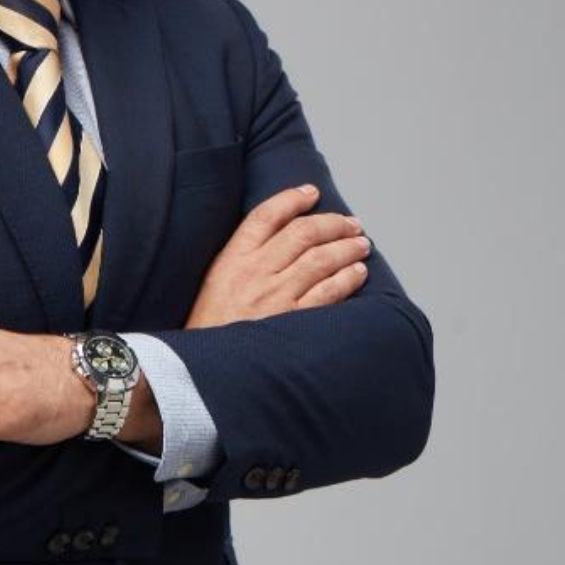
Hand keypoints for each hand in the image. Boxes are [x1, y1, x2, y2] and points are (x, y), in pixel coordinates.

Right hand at [185, 184, 370, 328]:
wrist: (204, 371)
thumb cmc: (211, 327)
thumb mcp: (214, 282)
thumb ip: (242, 258)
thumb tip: (279, 237)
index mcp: (232, 259)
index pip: (266, 215)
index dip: (292, 199)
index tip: (311, 192)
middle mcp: (255, 272)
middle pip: (302, 232)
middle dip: (333, 223)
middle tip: (350, 223)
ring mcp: (275, 297)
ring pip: (321, 259)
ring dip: (346, 247)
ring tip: (360, 244)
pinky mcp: (292, 322)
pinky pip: (328, 293)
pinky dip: (347, 279)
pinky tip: (358, 273)